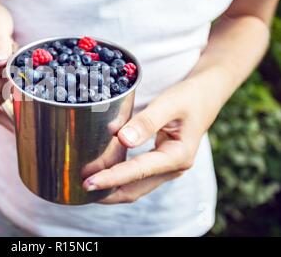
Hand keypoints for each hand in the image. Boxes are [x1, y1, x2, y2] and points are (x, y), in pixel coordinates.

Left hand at [83, 79, 211, 203]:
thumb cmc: (189, 97)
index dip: (111, 178)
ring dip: (111, 186)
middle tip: (79, 186)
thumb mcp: (170, 103)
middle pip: (134, 189)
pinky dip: (118, 176)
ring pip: (134, 186)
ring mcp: (167, 168)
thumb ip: (147, 121)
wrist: (206, 94)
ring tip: (84, 181)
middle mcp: (173, 168)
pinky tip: (101, 169)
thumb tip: (122, 139)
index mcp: (178, 156)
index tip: (89, 182)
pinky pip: (136, 176)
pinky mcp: (160, 163)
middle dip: (106, 191)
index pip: (138, 171)